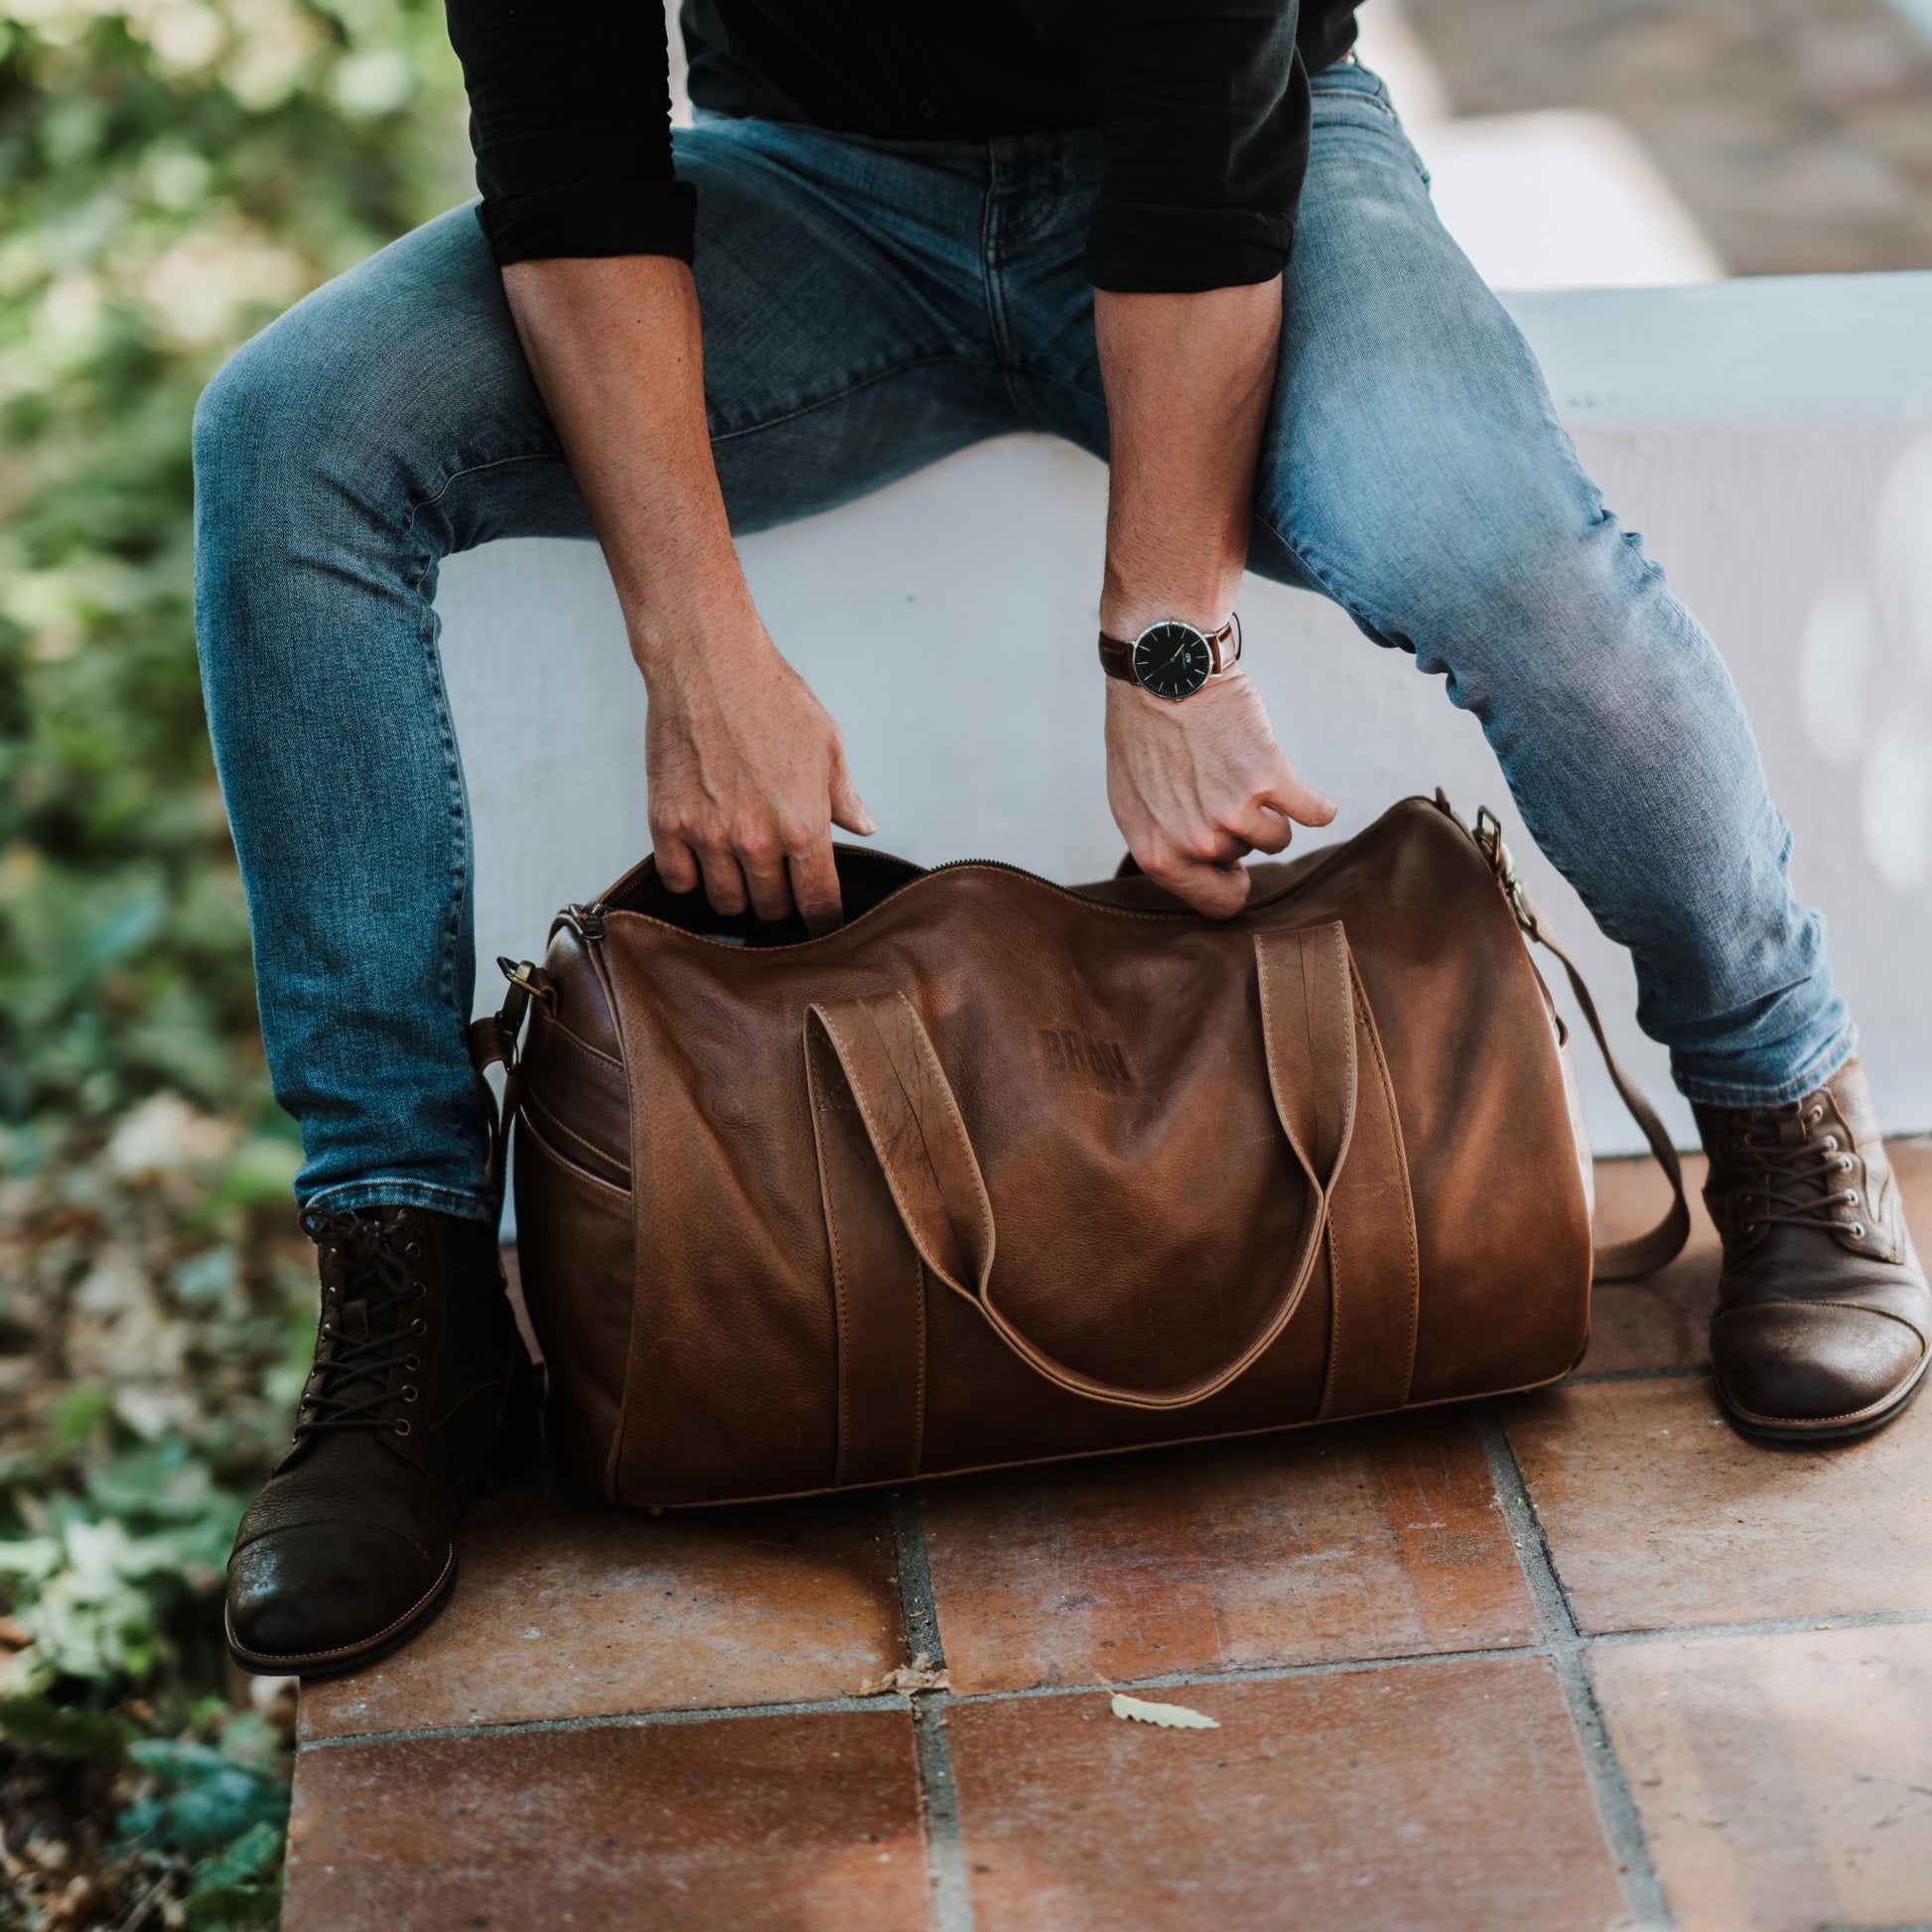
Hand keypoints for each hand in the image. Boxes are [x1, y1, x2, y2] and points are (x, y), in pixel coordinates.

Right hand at [643, 619, 873, 934]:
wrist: (708, 664)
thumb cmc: (771, 697)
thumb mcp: (827, 745)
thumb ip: (844, 796)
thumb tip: (864, 826)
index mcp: (804, 826)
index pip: (818, 903)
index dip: (823, 924)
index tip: (822, 929)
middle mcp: (757, 841)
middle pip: (771, 909)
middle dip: (779, 903)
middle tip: (777, 884)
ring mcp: (708, 836)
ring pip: (725, 903)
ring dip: (736, 895)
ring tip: (740, 871)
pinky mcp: (668, 824)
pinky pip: (678, 881)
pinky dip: (690, 878)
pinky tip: (701, 859)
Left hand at [1105, 671, 1335, 916]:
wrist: (1162, 671)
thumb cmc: (1142, 731)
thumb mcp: (1134, 801)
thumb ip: (1166, 845)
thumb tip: (1207, 870)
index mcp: (1159, 854)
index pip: (1218, 905)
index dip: (1230, 882)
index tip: (1234, 864)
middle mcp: (1197, 841)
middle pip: (1245, 857)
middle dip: (1237, 828)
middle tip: (1219, 785)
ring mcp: (1234, 812)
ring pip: (1277, 836)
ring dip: (1270, 809)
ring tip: (1243, 772)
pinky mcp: (1269, 779)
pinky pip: (1315, 813)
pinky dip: (1318, 805)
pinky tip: (1310, 796)